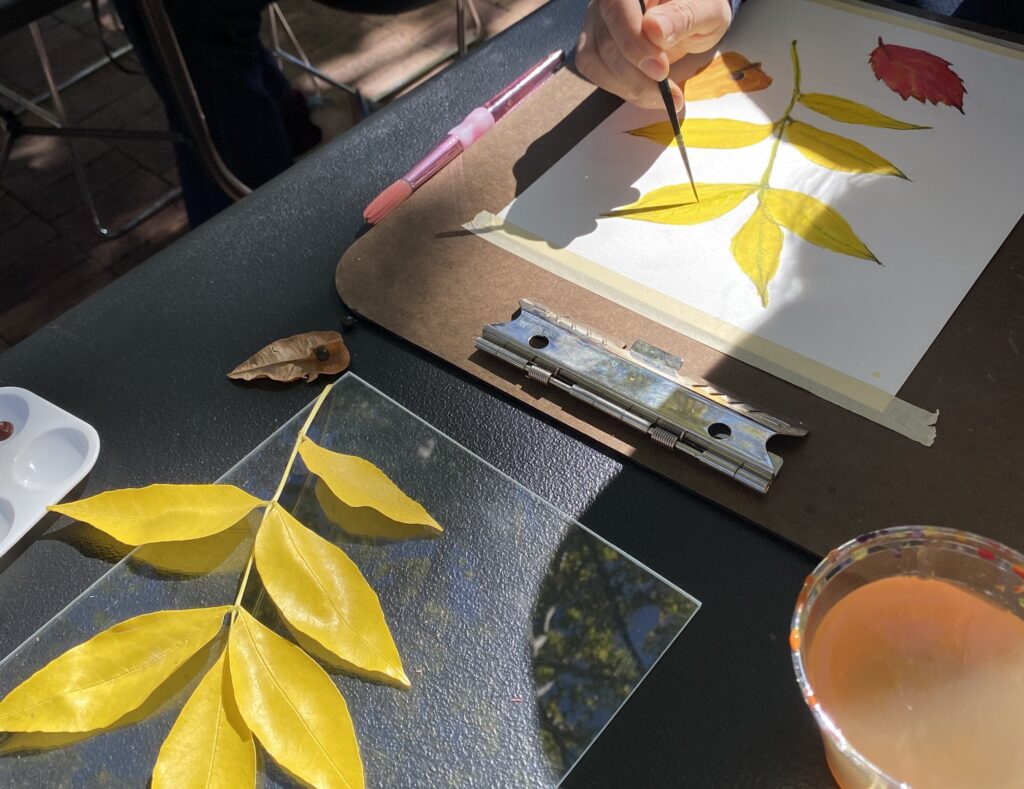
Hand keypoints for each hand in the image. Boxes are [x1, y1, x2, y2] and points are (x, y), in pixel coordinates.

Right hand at [576, 0, 732, 109]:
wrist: (692, 17)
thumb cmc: (700, 9)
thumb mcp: (706, 10)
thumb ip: (683, 17)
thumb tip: (654, 29)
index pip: (617, 7)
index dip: (634, 43)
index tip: (660, 70)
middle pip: (605, 41)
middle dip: (635, 75)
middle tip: (668, 92)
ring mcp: (596, 21)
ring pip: (595, 60)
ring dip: (628, 87)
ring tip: (662, 97)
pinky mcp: (593, 44)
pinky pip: (594, 71)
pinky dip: (620, 88)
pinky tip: (646, 93)